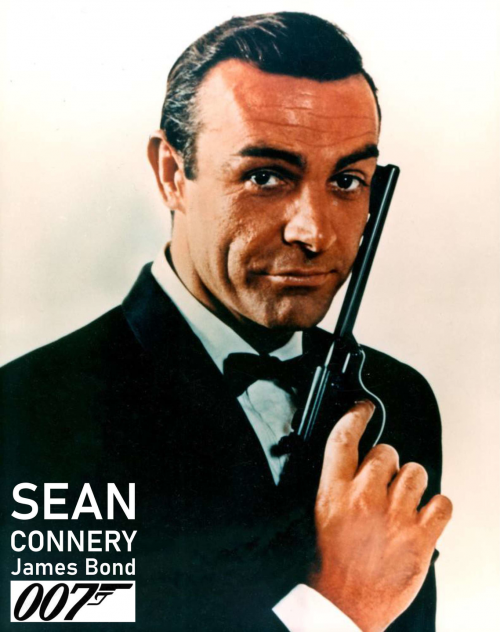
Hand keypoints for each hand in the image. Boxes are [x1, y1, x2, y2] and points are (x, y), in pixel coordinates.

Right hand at [310, 401, 451, 631]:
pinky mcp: (421, 539)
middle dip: (385, 463)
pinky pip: (442, 502)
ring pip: (416, 472)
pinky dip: (436, 507)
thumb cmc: (329, 566)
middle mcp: (364, 499)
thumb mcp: (320, 515)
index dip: (355, 415)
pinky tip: (423, 517)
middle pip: (386, 452)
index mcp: (334, 493)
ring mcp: (395, 518)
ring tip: (401, 503)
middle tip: (381, 486)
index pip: (344, 439)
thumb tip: (354, 463)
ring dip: (410, 484)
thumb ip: (337, 485)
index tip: (364, 409)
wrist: (342, 607)